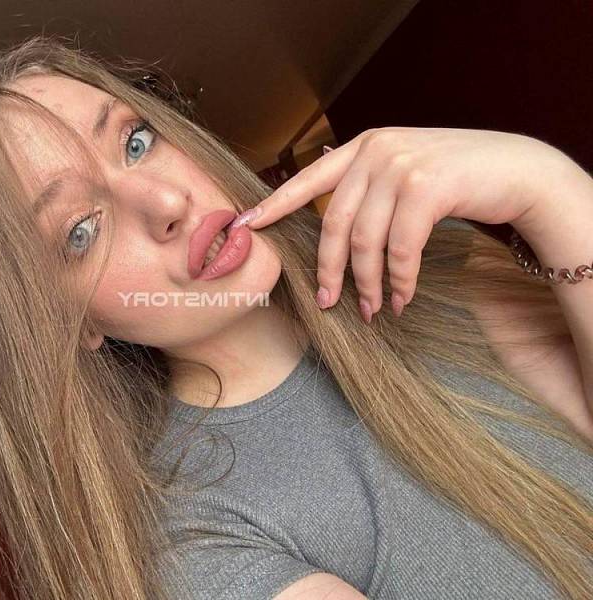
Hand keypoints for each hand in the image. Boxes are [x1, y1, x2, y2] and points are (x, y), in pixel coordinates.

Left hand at [239, 126, 559, 321]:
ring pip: (365, 241)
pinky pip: (399, 248)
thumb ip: (368, 189)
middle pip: (332, 223)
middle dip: (329, 269)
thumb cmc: (458, 179)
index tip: (245, 226)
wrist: (519, 170)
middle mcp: (376, 150)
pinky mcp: (426, 186)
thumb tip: (334, 230)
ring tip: (371, 310)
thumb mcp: (404, 174)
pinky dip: (398, 280)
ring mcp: (400, 165)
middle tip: (328, 303)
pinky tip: (401, 299)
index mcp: (363, 147)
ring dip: (367, 283)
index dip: (274, 205)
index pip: (307, 180)